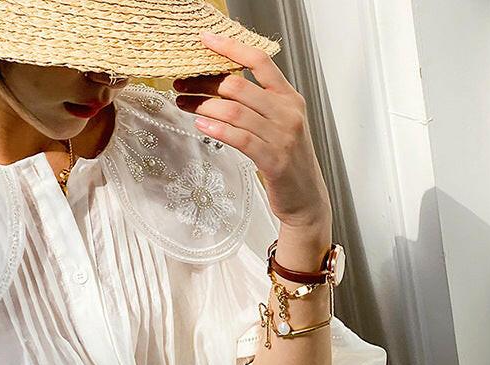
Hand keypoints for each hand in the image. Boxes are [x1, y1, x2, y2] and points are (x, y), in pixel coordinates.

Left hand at [173, 31, 331, 230]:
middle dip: (205, 83)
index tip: (206, 41)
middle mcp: (287, 112)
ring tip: (186, 106)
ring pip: (235, 110)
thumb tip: (220, 87)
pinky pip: (240, 138)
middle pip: (239, 85)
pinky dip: (217, 130)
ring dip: (204, 107)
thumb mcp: (279, 125)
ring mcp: (282, 135)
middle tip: (183, 85)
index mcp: (289, 98)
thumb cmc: (288, 162)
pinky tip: (201, 126)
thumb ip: (258, 105)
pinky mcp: (274, 159)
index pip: (260, 61)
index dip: (231, 47)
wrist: (306, 198)